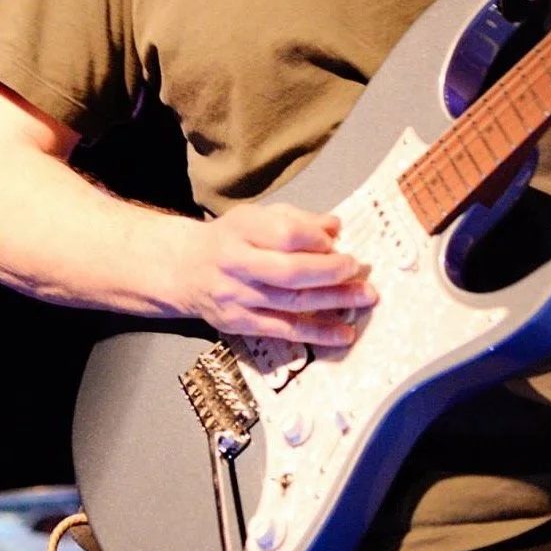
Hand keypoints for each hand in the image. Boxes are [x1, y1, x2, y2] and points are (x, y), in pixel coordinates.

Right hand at [187, 200, 377, 343]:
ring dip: (333, 302)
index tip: (336, 241)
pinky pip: (284, 330)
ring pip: (291, 303)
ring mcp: (237, 297)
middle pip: (290, 272)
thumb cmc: (231, 238)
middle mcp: (236, 264)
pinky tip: (343, 334)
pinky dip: (317, 333)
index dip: (315, 239)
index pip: (284, 233)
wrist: (185, 269)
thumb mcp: (257, 217)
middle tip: (357, 269)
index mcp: (242, 229)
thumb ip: (296, 219)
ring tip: (364, 297)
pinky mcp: (240, 324)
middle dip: (330, 272)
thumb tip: (335, 227)